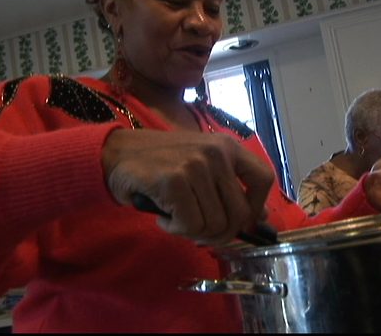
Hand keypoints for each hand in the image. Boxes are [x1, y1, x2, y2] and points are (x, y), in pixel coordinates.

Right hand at [102, 129, 274, 245]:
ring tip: (175, 214)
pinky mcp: (174, 180)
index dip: (256, 207)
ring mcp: (196, 165)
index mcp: (228, 146)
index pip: (264, 178)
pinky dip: (175, 228)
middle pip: (239, 214)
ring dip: (192, 230)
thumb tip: (261, 216)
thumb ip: (231, 186)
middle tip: (197, 230)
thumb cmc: (161, 163)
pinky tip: (163, 215)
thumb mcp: (203, 166)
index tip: (239, 220)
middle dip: (219, 233)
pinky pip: (190, 225)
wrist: (116, 154)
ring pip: (214, 225)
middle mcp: (216, 152)